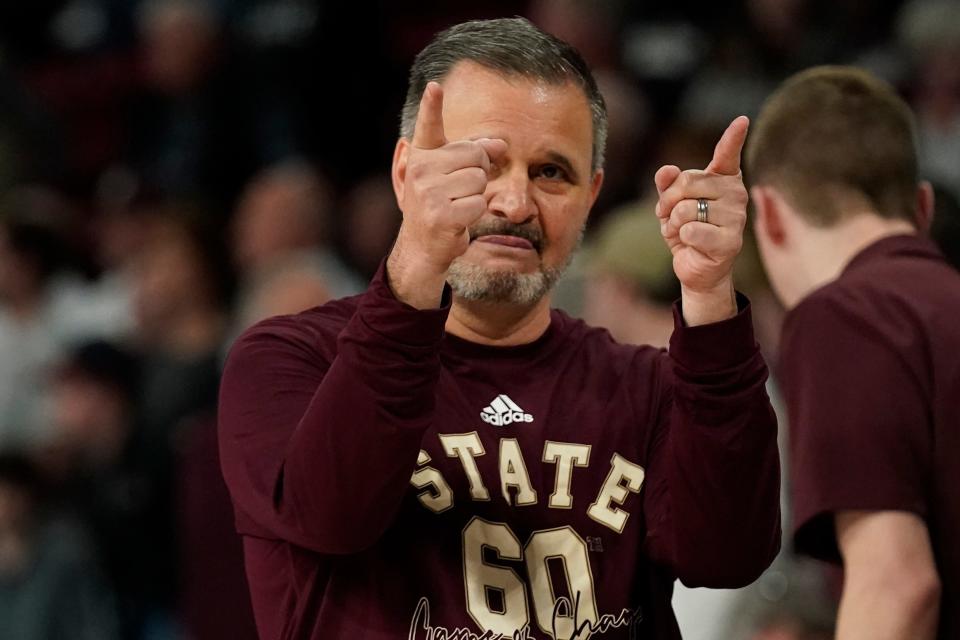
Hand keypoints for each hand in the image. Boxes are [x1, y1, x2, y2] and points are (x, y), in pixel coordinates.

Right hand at [388, 82, 506, 307]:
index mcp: (421, 156)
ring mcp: (428, 192)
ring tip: (458, 205)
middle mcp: (420, 170)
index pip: (428, 126)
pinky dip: (475, 213)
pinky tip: (459, 219)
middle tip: (460, 190)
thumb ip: (475, 155)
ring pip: (479, 179)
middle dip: (477, 172)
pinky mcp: (441, 214)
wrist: (423, 246)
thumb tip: (502, 143)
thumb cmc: (441, 205)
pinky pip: (478, 203)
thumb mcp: (453, 177)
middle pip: (475, 156)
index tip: (435, 86)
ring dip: (476, 195)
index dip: (431, 106)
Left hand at [654, 116, 748, 323]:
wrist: (695, 267)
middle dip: (667, 201)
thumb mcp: (671, 204)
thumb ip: (667, 185)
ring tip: (681, 231)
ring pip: (686, 208)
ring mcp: (736, 218)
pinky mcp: (731, 242)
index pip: (728, 155)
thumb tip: (666, 170)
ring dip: (673, 223)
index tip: (741, 120)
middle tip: (669, 216)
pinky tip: (691, 244)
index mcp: (724, 180)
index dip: (733, 138)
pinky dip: (681, 239)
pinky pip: (692, 230)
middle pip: (687, 181)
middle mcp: (736, 194)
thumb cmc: (686, 230)